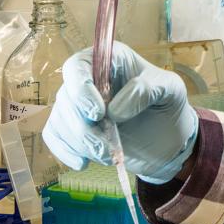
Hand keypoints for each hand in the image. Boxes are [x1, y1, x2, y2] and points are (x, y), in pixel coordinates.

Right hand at [43, 44, 198, 183]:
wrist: (167, 138)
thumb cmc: (167, 105)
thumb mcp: (170, 89)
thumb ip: (147, 89)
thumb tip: (115, 109)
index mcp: (109, 60)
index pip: (77, 66)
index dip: (81, 90)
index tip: (98, 114)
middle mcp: (88, 78)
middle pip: (66, 98)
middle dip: (83, 128)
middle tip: (106, 148)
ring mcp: (77, 104)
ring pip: (59, 120)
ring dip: (80, 143)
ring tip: (108, 156)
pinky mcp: (72, 127)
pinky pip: (54, 136)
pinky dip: (65, 152)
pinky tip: (84, 163)